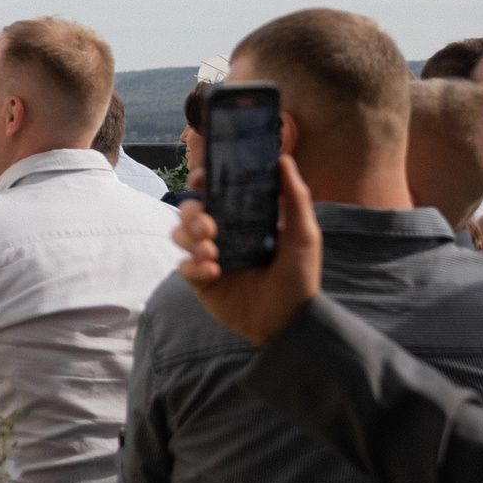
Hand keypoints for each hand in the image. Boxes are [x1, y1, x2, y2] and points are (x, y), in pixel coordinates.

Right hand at [172, 154, 322, 347]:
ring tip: (212, 252)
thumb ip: (295, 198)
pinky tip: (213, 272)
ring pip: (179, 234)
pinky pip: (183, 266)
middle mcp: (222, 233)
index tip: (203, 179)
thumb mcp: (303, 236)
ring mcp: (209, 256)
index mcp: (243, 218)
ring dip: (190, 239)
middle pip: (190, 210)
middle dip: (192, 214)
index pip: (215, 192)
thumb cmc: (299, 278)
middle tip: (208, 227)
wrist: (289, 322)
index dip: (203, 181)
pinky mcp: (200, 280)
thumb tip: (284, 160)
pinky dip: (193, 266)